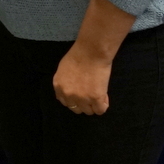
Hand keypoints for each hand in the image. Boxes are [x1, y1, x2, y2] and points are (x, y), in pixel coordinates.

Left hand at [53, 0, 134, 115]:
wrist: (91, 51)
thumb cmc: (78, 55)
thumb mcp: (63, 69)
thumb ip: (64, 82)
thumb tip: (67, 92)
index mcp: (59, 87)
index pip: (66, 103)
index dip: (75, 99)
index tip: (81, 94)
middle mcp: (68, 95)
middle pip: (77, 109)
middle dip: (84, 103)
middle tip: (91, 94)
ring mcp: (81, 98)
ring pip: (89, 111)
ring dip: (94, 105)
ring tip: (99, 93)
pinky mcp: (95, 98)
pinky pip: (100, 110)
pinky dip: (103, 105)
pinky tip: (104, 95)